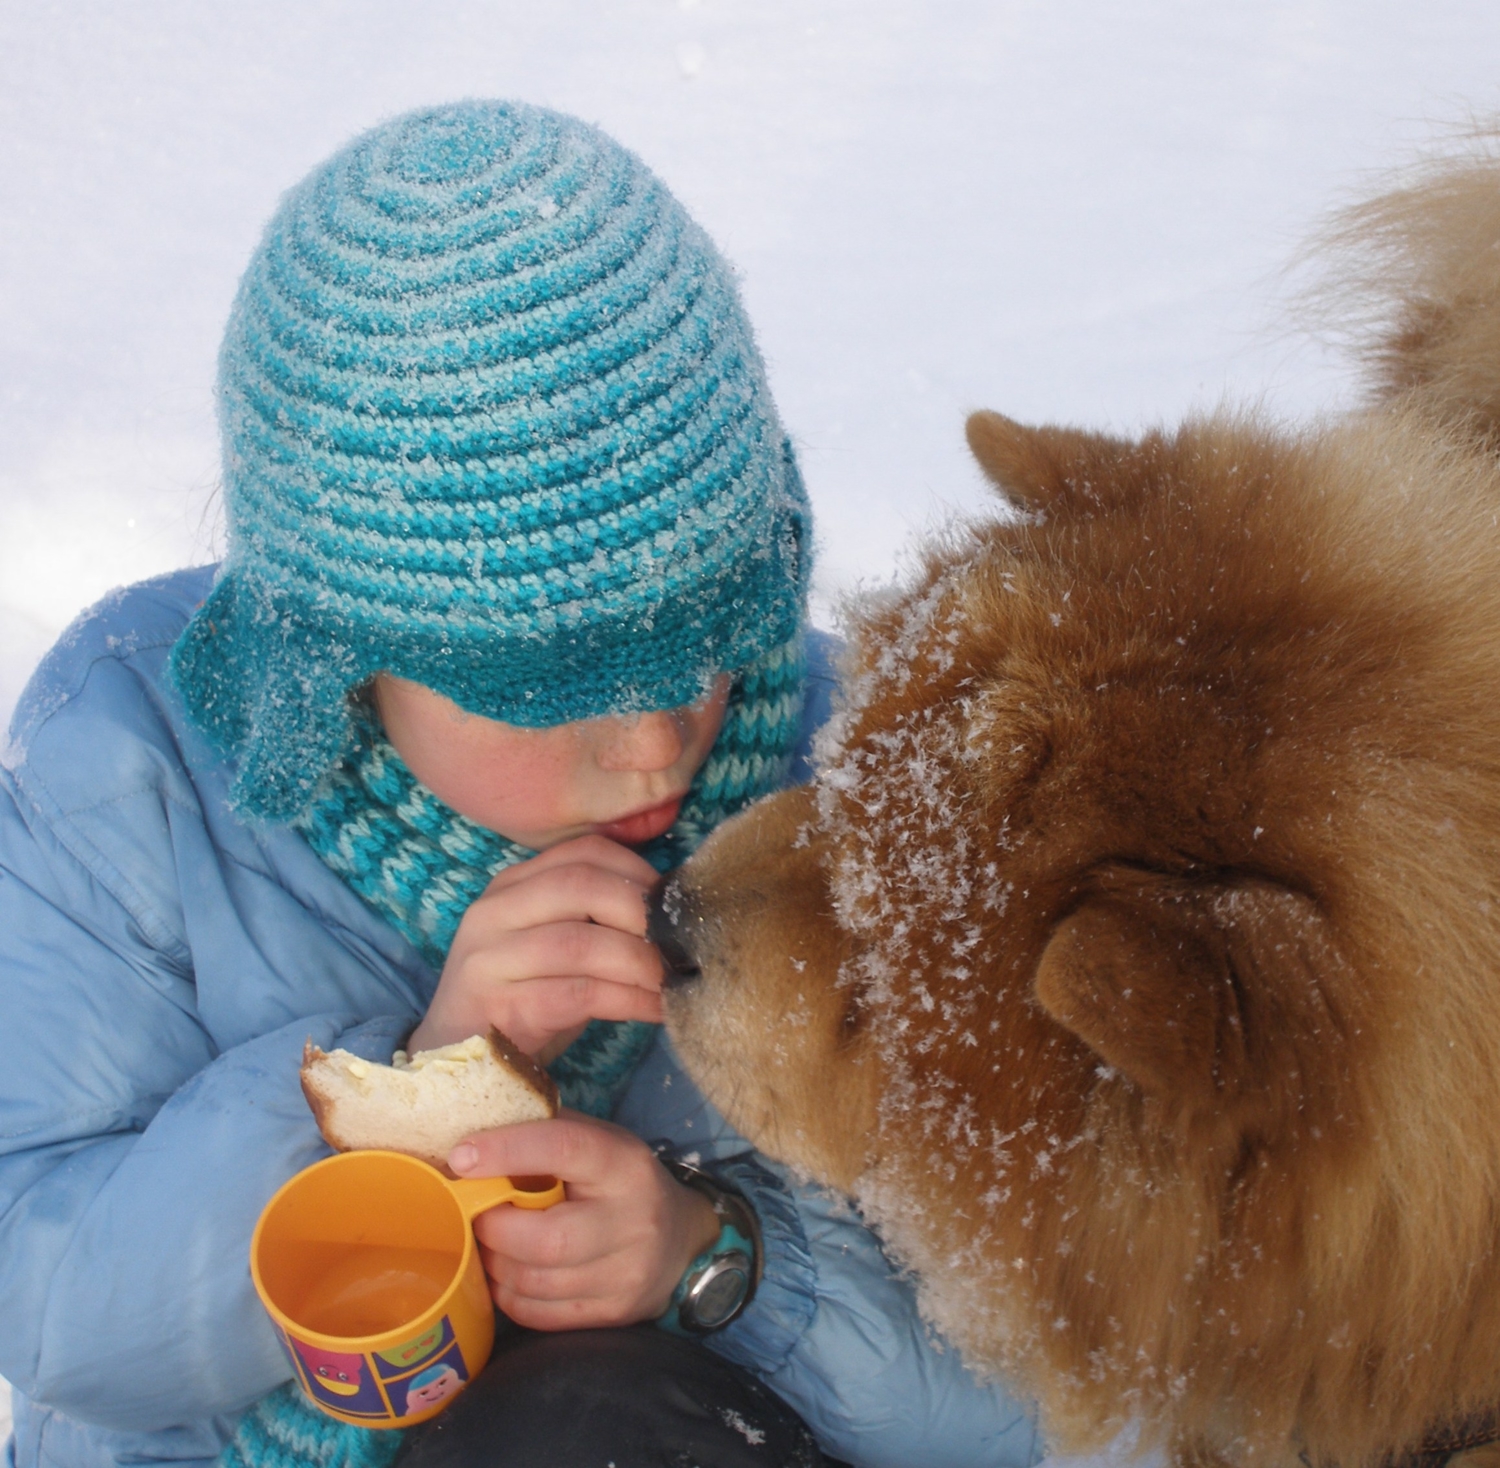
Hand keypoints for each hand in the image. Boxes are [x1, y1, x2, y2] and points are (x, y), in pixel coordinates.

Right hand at [409, 835, 663, 1060]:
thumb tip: (673, 911)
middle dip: (642, 913)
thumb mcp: (556, 946)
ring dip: (640, 962)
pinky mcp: (497, 1007)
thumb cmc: (524, 998)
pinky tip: (656, 1010)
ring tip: (673, 980)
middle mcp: (494, 911)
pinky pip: (577, 995)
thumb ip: (594, 917)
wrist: (458, 1061)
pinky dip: (627, 1000)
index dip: (638, 871)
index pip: (583, 852)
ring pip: (580, 943)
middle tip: (680, 943)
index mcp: (513, 885)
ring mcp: (489, 958)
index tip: (675, 904)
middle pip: (581, 886)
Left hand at [450, 1113, 722, 1329]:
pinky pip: (539, 1314)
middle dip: (494, 1227)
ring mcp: (626, 1274)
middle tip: (474, 1215)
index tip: (461, 1156)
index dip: (507, 1151)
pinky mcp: (614, 1314)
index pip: (563, 1149)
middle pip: (545, 1237)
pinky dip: (509, 1294)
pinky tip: (508, 1273)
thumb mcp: (597, 1142)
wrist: (681, 1239)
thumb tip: (473, 1132)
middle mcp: (633, 1220)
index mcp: (624, 1164)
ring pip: (535, 1281)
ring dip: (495, 1262)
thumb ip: (545, 1133)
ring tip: (488, 1243)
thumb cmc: (619, 1181)